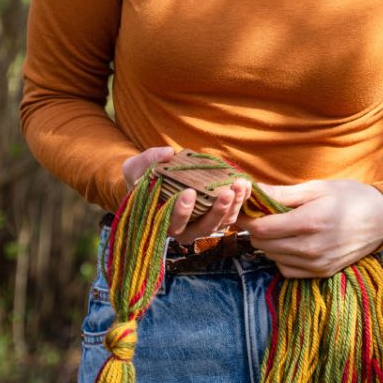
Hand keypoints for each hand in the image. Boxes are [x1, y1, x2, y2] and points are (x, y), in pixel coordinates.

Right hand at [121, 147, 252, 245]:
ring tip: (240, 185)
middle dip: (216, 212)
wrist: (152, 180)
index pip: (172, 224)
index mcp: (161, 222)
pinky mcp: (215, 215)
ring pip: (220, 223)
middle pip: (203, 228)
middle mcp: (182, 229)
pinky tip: (245, 185)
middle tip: (226, 193)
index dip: (181, 212)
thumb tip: (168, 152)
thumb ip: (149, 160)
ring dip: (232, 206)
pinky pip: (230, 213)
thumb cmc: (142, 176)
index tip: (189, 193)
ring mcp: (200, 224)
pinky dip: (239, 201)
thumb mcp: (137, 167)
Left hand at [237, 180, 382, 277]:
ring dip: (268, 241)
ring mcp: (316, 265)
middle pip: (263, 244)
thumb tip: (252, 191)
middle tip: (259, 212)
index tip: (243, 206)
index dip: (246, 217)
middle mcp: (311, 249)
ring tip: (278, 224)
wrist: (381, 220)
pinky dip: (281, 256)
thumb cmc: (348, 196)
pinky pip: (286, 269)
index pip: (260, 228)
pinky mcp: (321, 274)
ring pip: (272, 257)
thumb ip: (282, 193)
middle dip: (255, 227)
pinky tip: (291, 240)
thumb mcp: (316, 187)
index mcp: (309, 223)